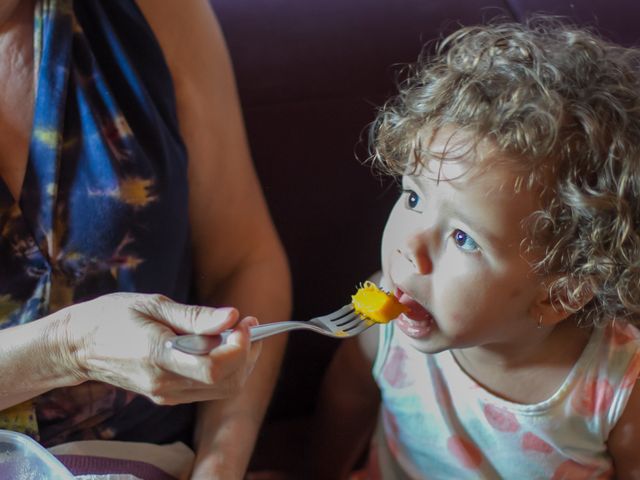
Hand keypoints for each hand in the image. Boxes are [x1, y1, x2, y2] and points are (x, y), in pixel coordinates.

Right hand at [59, 292, 260, 403]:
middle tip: (248, 324)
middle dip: (247, 354)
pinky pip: (207, 389)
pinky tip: (220, 345)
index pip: (214, 367)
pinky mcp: (165, 396)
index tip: (244, 321)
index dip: (239, 347)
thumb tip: (231, 316)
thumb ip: (195, 316)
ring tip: (238, 332)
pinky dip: (224, 369)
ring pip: (221, 390)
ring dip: (240, 362)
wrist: (76, 346)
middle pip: (226, 382)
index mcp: (158, 356)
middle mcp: (163, 383)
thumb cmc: (112, 316)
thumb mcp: (153, 305)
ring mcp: (164, 394)